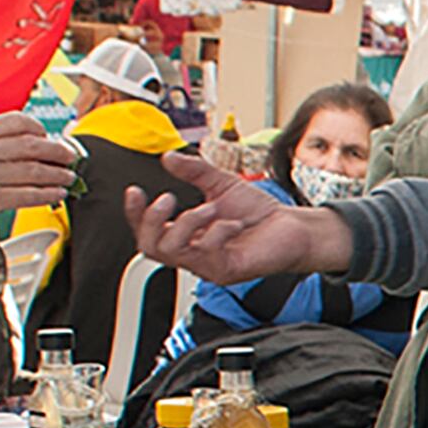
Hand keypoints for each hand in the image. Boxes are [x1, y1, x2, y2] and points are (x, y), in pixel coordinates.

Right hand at [0, 114, 77, 237]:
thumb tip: (29, 146)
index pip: (16, 121)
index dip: (39, 128)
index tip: (49, 136)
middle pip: (31, 145)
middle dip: (57, 151)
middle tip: (70, 157)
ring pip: (33, 171)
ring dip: (57, 174)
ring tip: (68, 177)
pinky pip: (27, 195)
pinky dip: (47, 194)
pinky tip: (57, 194)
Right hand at [123, 153, 353, 283]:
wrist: (292, 228)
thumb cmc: (259, 213)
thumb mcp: (221, 184)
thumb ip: (194, 172)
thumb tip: (168, 157)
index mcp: (187, 235)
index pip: (147, 231)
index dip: (134, 214)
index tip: (134, 191)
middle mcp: (193, 253)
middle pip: (149, 247)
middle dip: (151, 220)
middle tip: (167, 199)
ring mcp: (208, 265)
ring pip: (173, 251)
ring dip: (187, 223)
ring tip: (210, 209)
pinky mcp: (226, 270)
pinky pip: (206, 254)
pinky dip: (216, 232)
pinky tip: (231, 223)